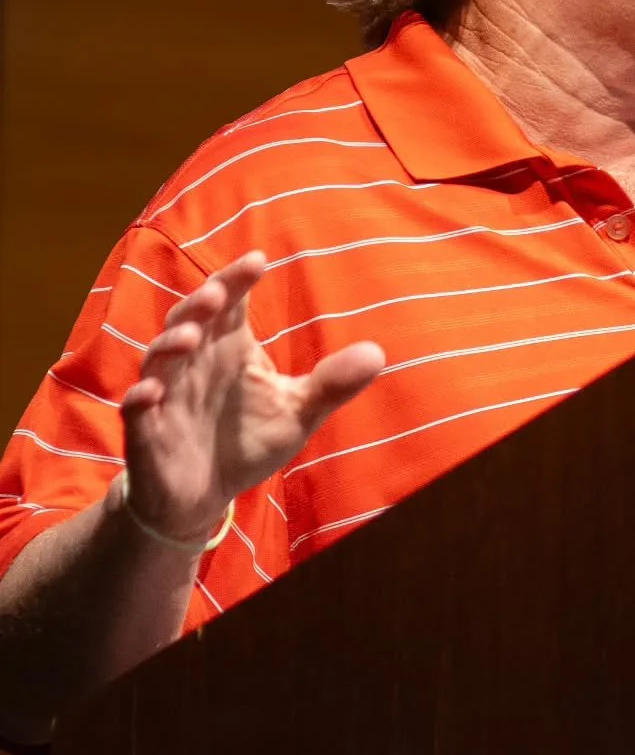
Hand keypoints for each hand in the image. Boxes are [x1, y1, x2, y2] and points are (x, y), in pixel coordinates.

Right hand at [118, 251, 384, 543]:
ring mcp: (166, 393)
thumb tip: (378, 354)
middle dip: (200, 303)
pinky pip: (137, 409)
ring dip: (171, 343)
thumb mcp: (298, 412)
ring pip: (160, 357)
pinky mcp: (146, 430)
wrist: (205, 495)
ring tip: (191, 335)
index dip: (237, 280)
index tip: (257, 260)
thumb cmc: (248, 441)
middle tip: (217, 293)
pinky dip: (141, 398)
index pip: (231, 303)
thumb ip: (332, 383)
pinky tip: (152, 393)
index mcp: (230, 347)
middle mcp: (195, 362)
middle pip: (191, 319)